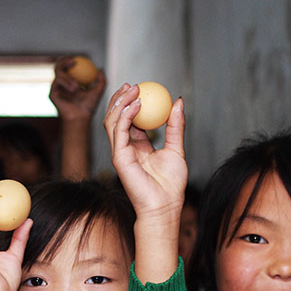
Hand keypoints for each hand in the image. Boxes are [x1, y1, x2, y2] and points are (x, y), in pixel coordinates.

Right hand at [49, 56, 105, 122]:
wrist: (80, 118)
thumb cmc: (89, 107)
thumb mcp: (98, 91)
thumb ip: (101, 80)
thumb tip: (100, 68)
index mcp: (70, 80)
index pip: (67, 66)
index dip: (70, 60)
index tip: (78, 59)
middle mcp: (61, 83)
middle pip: (59, 65)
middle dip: (64, 60)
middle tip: (73, 61)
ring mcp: (56, 88)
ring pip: (58, 74)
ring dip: (68, 78)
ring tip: (76, 87)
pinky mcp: (52, 94)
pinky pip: (56, 82)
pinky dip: (65, 83)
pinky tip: (73, 89)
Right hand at [103, 83, 186, 220]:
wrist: (165, 205)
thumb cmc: (171, 185)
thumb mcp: (176, 149)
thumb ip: (175, 127)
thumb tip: (178, 103)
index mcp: (138, 147)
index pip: (130, 120)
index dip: (132, 103)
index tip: (141, 88)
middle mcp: (126, 149)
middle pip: (117, 118)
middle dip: (120, 99)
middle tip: (132, 84)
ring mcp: (120, 153)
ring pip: (113, 122)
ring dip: (121, 103)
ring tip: (133, 89)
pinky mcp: (119, 157)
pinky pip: (119, 131)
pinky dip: (126, 116)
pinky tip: (136, 105)